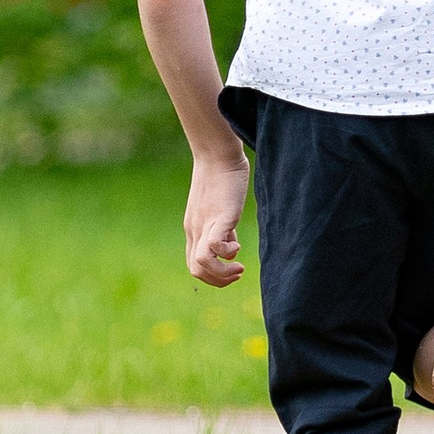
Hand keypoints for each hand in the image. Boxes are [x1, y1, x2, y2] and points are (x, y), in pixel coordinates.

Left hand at [184, 145, 249, 284]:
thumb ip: (223, 229)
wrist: (218, 153)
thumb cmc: (223, 177)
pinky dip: (226, 253)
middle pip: (196, 271)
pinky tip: (238, 242)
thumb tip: (231, 248)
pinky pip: (211, 247)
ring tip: (239, 267)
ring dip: (222, 274)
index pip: (195, 264)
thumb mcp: (221, 209)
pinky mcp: (217, 217)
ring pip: (200, 264)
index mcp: (195, 228)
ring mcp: (204, 224)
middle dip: (218, 280)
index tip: (233, 268)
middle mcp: (195, 230)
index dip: (214, 275)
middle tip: (238, 271)